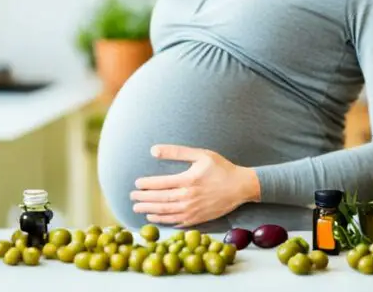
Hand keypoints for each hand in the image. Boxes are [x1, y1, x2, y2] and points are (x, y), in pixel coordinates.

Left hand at [130, 144, 259, 227]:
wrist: (241, 187)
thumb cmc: (221, 168)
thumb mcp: (201, 154)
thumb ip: (177, 152)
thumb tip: (154, 150)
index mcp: (188, 180)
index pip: (161, 183)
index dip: (147, 184)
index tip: (136, 184)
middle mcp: (189, 197)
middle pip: (161, 199)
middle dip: (144, 199)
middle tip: (132, 198)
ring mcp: (193, 210)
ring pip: (167, 212)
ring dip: (151, 211)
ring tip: (138, 209)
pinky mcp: (198, 219)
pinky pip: (177, 222)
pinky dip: (164, 220)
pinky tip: (155, 217)